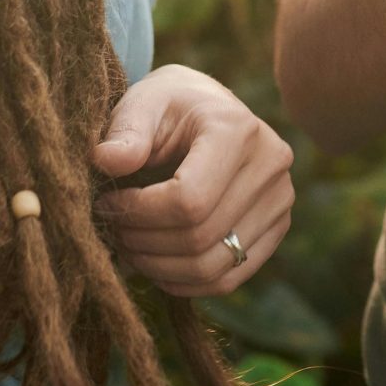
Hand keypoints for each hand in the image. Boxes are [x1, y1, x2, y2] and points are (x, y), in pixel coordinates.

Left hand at [92, 65, 294, 296]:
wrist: (207, 109)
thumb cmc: (169, 105)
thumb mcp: (143, 103)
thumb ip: (125, 131)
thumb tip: (104, 161)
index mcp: (237, 130)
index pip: (189, 200)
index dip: (139, 213)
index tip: (107, 203)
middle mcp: (270, 165)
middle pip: (200, 236)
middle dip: (144, 242)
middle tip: (113, 230)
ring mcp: (281, 200)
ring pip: (213, 266)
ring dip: (160, 268)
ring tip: (130, 246)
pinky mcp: (277, 227)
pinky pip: (229, 277)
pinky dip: (186, 282)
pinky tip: (156, 264)